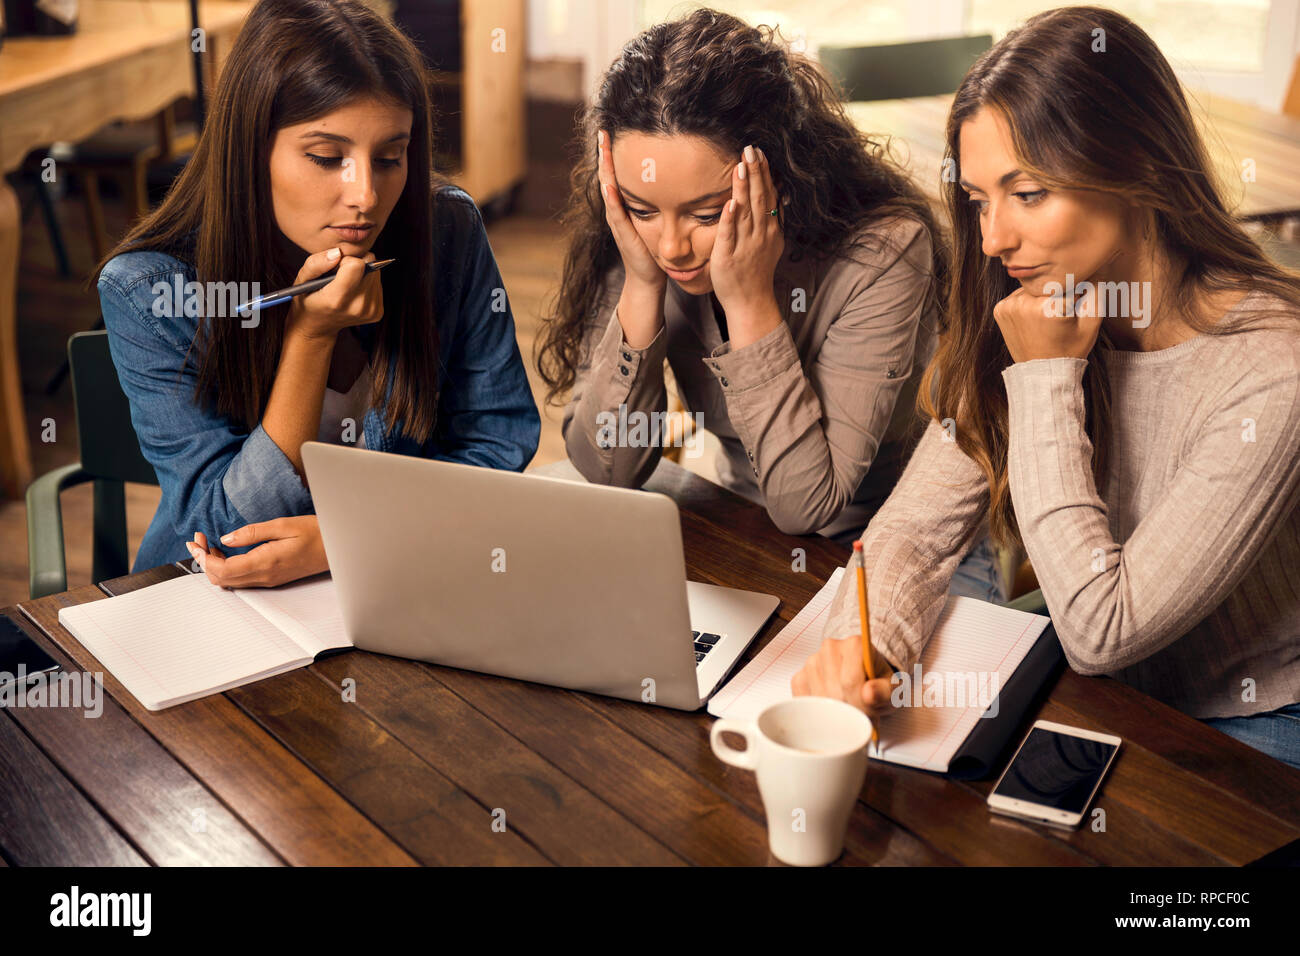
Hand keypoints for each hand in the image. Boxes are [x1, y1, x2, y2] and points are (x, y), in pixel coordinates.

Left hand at [184, 517, 327, 588]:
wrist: (338, 548)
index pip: (223, 569)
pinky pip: (240, 578)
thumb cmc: (315, 533)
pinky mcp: (271, 578)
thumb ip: (252, 533)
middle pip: (221, 579)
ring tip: (209, 543)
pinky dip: (226, 567)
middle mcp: (265, 576)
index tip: (197, 541)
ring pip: (229, 581)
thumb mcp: (283, 525)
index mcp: (266, 562)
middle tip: (198, 539)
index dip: (204, 557)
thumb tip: (226, 538)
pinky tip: (226, 550)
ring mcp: (268, 580)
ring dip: (214, 564)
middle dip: (204, 560)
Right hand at [284, 248, 383, 342]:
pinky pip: (377, 284)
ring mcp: (370, 311)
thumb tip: (337, 253)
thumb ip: (316, 263)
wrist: (318, 326)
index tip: (336, 268)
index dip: (345, 260)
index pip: (356, 265)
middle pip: (369, 266)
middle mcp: (357, 307)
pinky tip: (353, 291)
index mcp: (337, 300)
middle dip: (355, 265)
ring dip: (362, 274)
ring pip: (375, 273)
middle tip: (340, 276)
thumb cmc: (308, 299)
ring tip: (346, 284)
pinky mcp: (377, 312)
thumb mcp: (302, 279)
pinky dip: (366, 283)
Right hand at [597, 129, 665, 290]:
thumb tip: (665, 179)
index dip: (612, 154)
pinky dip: (611, 199)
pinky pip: (616, 213)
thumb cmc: (651, 250)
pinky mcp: (624, 234)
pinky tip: (610, 185)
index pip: (616, 174)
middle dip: (604, 154)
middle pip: (606, 176)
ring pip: (608, 190)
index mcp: (623, 205)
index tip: (611, 131)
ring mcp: (617, 222)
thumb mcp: (651, 219)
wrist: (647, 278)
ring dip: (605, 170)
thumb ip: (652, 201)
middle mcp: (616, 211)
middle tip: (602, 131)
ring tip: (603, 150)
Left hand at [710, 145, 784, 336]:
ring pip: (746, 212)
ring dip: (744, 189)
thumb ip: (771, 222)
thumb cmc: (755, 273)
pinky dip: (730, 218)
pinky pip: (729, 234)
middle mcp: (760, 235)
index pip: (769, 197)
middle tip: (750, 150)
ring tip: (741, 166)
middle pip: (760, 199)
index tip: (760, 154)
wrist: (750, 303)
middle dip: (756, 173)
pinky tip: (730, 202)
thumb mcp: (769, 245)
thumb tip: (777, 199)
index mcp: (770, 231)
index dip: (765, 175)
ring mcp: (745, 246)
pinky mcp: (728, 257)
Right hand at [791, 631, 895, 717]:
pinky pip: (804, 700)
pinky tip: (831, 708)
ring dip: (833, 711)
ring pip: (819, 697)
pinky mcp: (800, 676)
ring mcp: (812, 661)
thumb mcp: (893, 689)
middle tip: (860, 714)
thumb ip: (884, 692)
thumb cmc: (878, 683)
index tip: (870, 713)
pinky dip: (817, 710)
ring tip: (848, 709)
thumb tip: (868, 694)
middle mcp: (830, 647)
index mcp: (855, 644)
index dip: (861, 704)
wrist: (865, 678)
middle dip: (848, 709)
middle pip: (834, 691)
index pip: (850, 682)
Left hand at [993, 281, 1100, 362]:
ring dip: (1041, 296)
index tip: (1074, 307)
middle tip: (1059, 315)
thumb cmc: (1071, 347)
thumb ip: (1096, 289)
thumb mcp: (1092, 321)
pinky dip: (1027, 302)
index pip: (1068, 281)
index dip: (1076, 292)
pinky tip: (1033, 318)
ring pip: (1033, 287)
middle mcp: (1025, 303)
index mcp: (1050, 305)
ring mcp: (1009, 306)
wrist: (1042, 371)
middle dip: (1057, 293)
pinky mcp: (1000, 309)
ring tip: (1045, 318)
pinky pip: (1019, 295)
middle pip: (1048, 283)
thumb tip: (1093, 265)